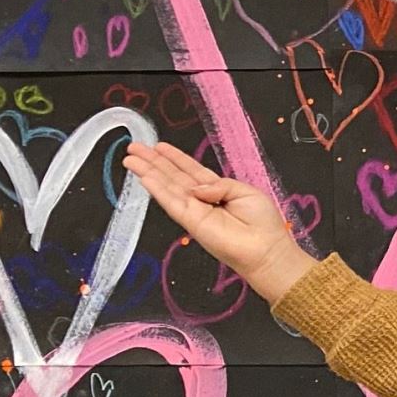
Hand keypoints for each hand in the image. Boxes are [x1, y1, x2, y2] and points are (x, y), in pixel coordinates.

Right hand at [121, 143, 311, 302]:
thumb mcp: (246, 192)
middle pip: (173, 176)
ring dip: (148, 172)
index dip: (174, 158)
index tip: (158, 146)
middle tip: (133, 148)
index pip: (191, 170)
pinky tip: (144, 177)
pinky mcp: (190, 222)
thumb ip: (220, 184)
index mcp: (217, 190)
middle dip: (153, 161)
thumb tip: (196, 187)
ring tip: (130, 158)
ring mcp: (194, 211)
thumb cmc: (262, 222)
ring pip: (167, 187)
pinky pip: (171, 202)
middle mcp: (201, 199)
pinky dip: (157, 189)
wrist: (266, 250)